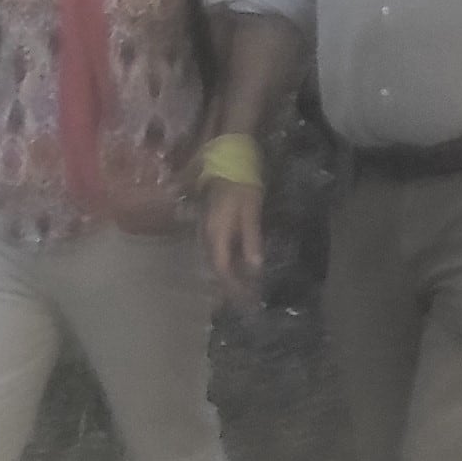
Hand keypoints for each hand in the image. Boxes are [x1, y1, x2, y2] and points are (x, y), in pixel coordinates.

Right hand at [204, 178, 264, 302]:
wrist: (228, 159)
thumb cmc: (242, 184)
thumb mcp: (250, 211)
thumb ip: (251, 239)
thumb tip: (255, 267)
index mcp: (216, 234)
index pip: (223, 269)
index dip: (234, 286)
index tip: (247, 300)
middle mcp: (207, 235)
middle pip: (217, 268)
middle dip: (231, 286)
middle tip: (248, 301)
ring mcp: (207, 230)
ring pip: (216, 261)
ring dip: (230, 277)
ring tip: (245, 289)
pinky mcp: (212, 225)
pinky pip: (218, 251)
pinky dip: (229, 263)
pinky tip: (240, 267)